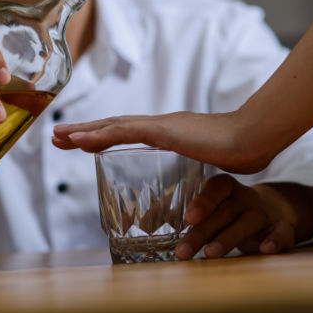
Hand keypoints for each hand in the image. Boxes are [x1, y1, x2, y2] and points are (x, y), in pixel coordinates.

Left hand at [53, 111, 272, 173]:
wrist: (255, 138)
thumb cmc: (239, 152)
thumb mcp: (208, 163)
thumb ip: (195, 168)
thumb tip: (192, 188)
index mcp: (168, 132)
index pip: (127, 132)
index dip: (102, 135)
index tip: (79, 141)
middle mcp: (160, 124)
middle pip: (113, 126)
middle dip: (84, 131)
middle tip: (57, 136)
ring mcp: (161, 125)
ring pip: (112, 126)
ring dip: (83, 131)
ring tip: (59, 136)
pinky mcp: (164, 130)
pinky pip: (124, 131)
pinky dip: (99, 134)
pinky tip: (80, 140)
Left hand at [175, 174, 312, 259]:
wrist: (275, 211)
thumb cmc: (229, 209)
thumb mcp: (206, 208)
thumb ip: (174, 212)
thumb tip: (142, 225)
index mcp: (226, 188)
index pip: (215, 188)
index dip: (203, 201)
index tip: (188, 217)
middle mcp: (245, 197)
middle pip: (224, 212)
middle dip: (203, 232)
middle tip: (183, 251)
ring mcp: (265, 212)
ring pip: (248, 222)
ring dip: (229, 237)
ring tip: (211, 253)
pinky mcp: (282, 228)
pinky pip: (281, 232)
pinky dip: (275, 240)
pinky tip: (265, 250)